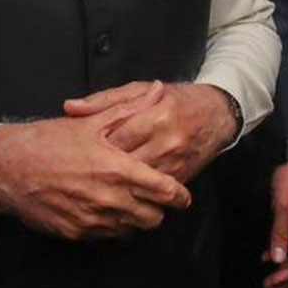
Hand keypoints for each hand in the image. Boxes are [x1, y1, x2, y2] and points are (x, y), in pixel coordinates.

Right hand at [0, 90, 191, 239]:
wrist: (7, 168)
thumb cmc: (48, 141)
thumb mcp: (91, 121)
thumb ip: (130, 108)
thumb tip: (157, 90)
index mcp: (117, 169)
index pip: (164, 191)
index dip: (179, 196)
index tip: (182, 196)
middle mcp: (109, 199)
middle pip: (152, 217)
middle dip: (157, 208)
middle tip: (152, 197)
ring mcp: (92, 220)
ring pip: (131, 229)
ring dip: (135, 218)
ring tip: (128, 202)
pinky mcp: (76, 233)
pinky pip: (106, 236)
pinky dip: (112, 226)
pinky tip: (104, 209)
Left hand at [65, 81, 238, 183]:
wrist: (217, 115)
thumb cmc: (175, 100)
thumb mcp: (139, 90)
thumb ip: (104, 100)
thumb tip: (70, 107)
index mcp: (155, 115)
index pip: (116, 138)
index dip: (92, 148)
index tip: (76, 154)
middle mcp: (166, 141)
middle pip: (124, 165)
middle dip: (100, 172)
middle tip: (78, 176)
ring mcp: (175, 162)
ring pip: (138, 184)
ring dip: (115, 188)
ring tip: (92, 190)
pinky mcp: (181, 178)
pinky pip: (152, 193)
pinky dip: (134, 196)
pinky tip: (117, 197)